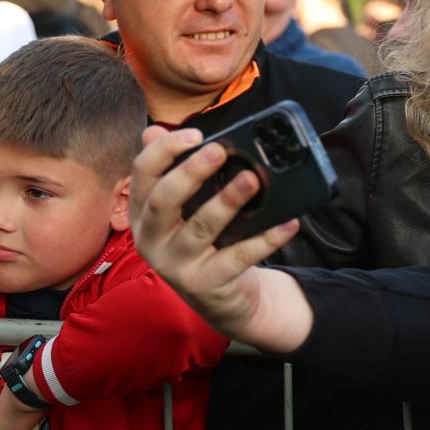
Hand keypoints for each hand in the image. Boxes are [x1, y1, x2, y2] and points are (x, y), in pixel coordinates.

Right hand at [130, 126, 310, 350]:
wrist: (221, 298)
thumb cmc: (206, 241)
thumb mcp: (186, 208)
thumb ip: (176, 171)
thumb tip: (156, 131)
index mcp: (143, 213)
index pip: (142, 173)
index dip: (165, 150)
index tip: (196, 134)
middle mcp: (151, 239)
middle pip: (164, 199)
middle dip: (191, 172)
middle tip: (221, 150)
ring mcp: (175, 265)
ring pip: (200, 227)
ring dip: (228, 200)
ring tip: (253, 180)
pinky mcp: (205, 285)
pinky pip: (238, 257)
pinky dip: (266, 239)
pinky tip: (288, 223)